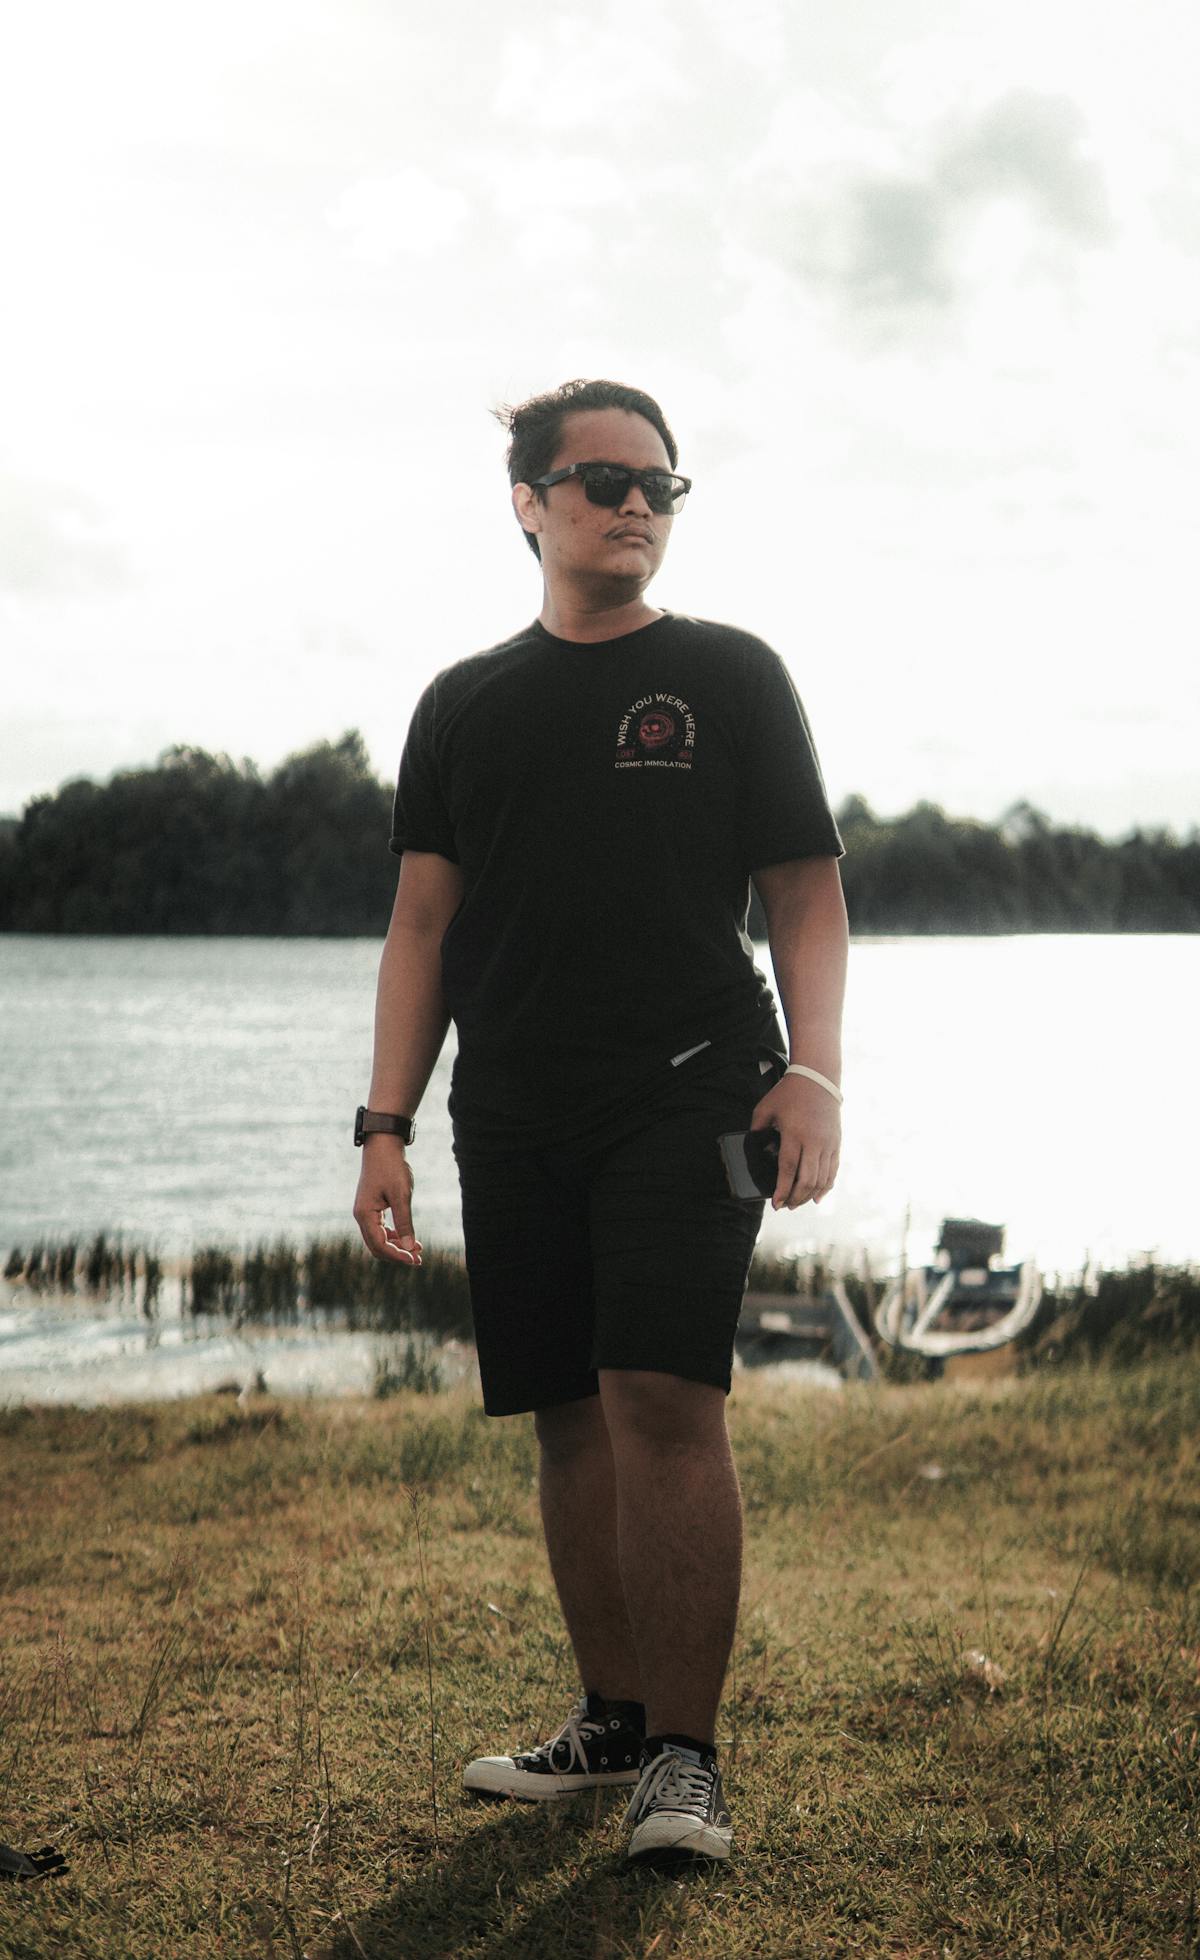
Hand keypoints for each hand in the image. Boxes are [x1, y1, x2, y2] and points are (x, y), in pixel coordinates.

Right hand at [352, 1135, 422, 1265]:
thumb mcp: (401, 1195)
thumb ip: (405, 1222)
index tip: (415, 1259)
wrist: (382, 1146)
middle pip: (377, 1246)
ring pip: (379, 1239)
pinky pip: (381, 1229)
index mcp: (365, 1214)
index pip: (379, 1245)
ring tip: (418, 1249)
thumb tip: (410, 1247)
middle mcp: (361, 1216)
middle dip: (397, 1254)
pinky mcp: (372, 1208)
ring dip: (397, 1246)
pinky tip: (409, 1238)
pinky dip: (395, 1236)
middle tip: (419, 1259)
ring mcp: (365, 1212)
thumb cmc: (391, 1168)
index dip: (397, 1255)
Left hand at [749, 1072, 840, 1209]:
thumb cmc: (788, 1093)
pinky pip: (833, 1171)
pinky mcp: (836, 1143)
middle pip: (807, 1180)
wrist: (817, 1079)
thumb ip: (756, 1131)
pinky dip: (826, 1187)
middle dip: (795, 1198)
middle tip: (785, 1206)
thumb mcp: (765, 1109)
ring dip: (809, 1196)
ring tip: (798, 1202)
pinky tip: (817, 1197)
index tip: (776, 1204)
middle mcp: (814, 1141)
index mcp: (795, 1134)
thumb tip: (753, 1151)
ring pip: (822, 1180)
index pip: (788, 1170)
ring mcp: (828, 1144)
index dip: (782, 1190)